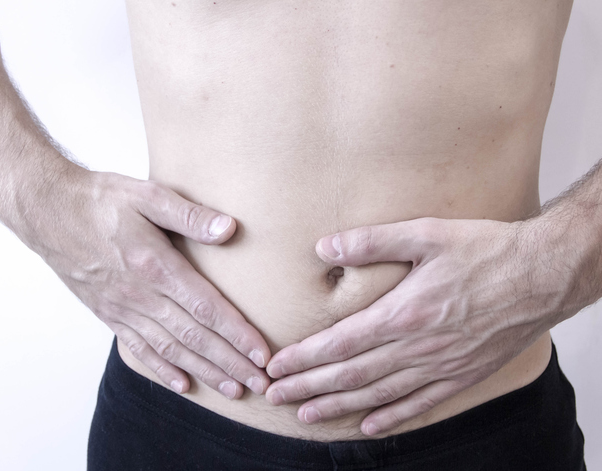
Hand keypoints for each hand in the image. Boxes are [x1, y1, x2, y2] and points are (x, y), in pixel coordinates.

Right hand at [13, 163, 269, 398]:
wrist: (47, 211)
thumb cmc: (99, 199)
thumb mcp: (146, 195)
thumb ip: (189, 215)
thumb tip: (229, 229)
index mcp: (155, 266)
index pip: (205, 307)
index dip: (236, 334)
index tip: (262, 354)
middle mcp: (140, 295)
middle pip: (194, 336)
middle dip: (230, 362)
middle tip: (260, 384)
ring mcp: (122, 308)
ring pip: (171, 348)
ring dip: (205, 371)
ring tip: (233, 389)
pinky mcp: (108, 314)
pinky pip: (138, 348)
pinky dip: (162, 368)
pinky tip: (183, 383)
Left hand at [265, 216, 570, 434]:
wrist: (543, 274)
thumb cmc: (486, 250)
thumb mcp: (426, 234)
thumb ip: (372, 241)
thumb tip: (324, 246)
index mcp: (404, 313)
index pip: (340, 343)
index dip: (304, 358)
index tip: (275, 367)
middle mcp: (418, 347)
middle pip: (351, 374)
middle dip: (308, 387)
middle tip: (275, 396)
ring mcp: (440, 366)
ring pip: (379, 394)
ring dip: (338, 406)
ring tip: (307, 415)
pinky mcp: (462, 375)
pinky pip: (420, 404)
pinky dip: (391, 417)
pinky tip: (369, 426)